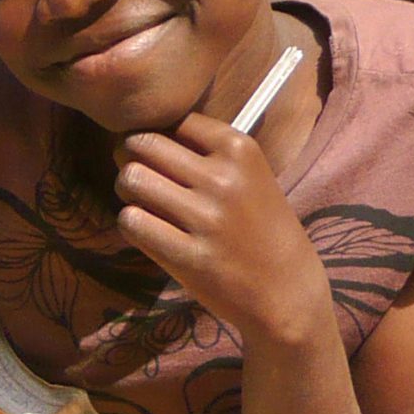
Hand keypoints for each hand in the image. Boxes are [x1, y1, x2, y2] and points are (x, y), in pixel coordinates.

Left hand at [114, 114, 333, 345]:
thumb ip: (205, 153)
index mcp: (241, 149)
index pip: (174, 121)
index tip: (159, 156)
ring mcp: (206, 218)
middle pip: (143, 144)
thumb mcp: (250, 176)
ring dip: (126, 192)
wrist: (287, 292)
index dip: (156, 136)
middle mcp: (223, 178)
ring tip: (141, 204)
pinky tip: (147, 231)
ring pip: (131, 180)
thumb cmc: (262, 230)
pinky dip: (130, 224)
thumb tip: (143, 134)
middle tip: (139, 177)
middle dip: (130, 158)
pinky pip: (131, 222)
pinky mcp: (189, 256)